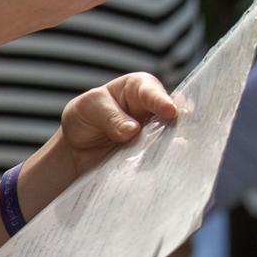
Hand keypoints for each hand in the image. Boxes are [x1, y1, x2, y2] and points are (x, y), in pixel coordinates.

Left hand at [54, 72, 178, 178]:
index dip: (161, 101)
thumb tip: (133, 130)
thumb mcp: (90, 108)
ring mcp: (156, 135)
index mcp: (139, 88)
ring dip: (168, 148)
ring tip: (169, 156)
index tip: (170, 112)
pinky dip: (161, 164)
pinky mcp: (152, 156)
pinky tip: (162, 169)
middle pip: (171, 116)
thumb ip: (109, 116)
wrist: (79, 149)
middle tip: (178, 136)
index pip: (152, 92)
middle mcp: (153, 111)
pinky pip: (160, 160)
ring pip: (169, 140)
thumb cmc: (86, 117)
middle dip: (175, 125)